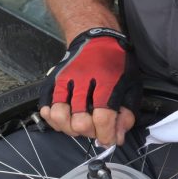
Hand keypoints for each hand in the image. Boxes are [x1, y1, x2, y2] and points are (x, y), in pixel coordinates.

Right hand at [39, 27, 141, 146]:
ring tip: (79, 124)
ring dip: (70, 128)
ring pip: (58, 115)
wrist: (96, 38)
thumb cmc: (116, 64)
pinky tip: (65, 117)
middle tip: (96, 128)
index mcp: (107, 80)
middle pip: (79, 121)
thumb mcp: (131, 86)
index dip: (106, 135)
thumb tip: (116, 138)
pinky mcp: (52, 80)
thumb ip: (126, 113)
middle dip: (90, 132)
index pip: (102, 117)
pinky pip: (45, 106)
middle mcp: (83, 79)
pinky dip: (53, 118)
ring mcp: (64, 79)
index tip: (109, 140)